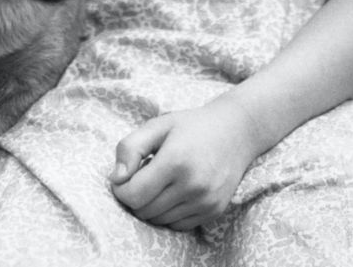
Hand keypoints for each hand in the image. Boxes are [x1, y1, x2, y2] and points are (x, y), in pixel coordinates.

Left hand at [110, 98, 259, 229]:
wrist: (235, 132)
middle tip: (142, 175)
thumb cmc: (191, 126)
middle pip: (144, 210)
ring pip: (159, 220)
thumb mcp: (157, 126)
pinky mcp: (214, 211)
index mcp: (175, 161)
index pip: (133, 195)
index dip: (121, 188)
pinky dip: (168, 213)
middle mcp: (192, 186)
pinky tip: (173, 191)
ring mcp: (205, 202)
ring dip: (151, 205)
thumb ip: (130, 148)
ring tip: (160, 180)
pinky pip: (178, 225)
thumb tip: (116, 178)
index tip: (123, 175)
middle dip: (135, 196)